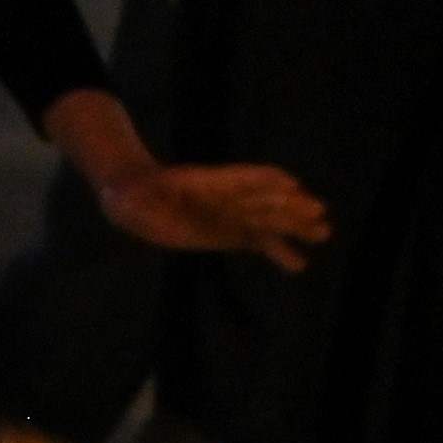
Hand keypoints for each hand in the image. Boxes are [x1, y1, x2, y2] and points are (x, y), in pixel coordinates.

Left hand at [51, 88, 326, 267]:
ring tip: (323, 233)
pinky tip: (298, 264)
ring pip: (265, 220)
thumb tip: (120, 199)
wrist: (132, 199)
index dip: (260, 180)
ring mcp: (227, 215)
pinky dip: (277, 250)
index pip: (237, 177)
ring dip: (292, 226)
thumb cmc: (127, 192)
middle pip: (259, 199)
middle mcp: (221, 198)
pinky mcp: (227, 234)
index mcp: (200, 184)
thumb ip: (129, 198)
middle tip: (318, 214)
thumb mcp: (124, 194)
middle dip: (287, 206)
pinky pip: (257, 241)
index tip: (288, 184)